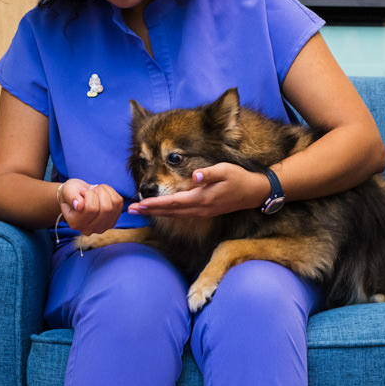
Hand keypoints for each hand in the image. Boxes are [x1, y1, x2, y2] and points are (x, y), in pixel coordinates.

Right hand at [58, 178, 123, 235]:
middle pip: (106, 209)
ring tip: (96, 190)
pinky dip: (112, 193)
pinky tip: (102, 193)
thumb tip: (79, 206)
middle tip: (91, 189)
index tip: (83, 191)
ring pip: (114, 205)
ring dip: (106, 192)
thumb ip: (71, 197)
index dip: (89, 195)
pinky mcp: (112, 221)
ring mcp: (103, 227)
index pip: (91, 209)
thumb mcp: (68, 191)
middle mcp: (89, 229)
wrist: (79, 196)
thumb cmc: (72, 193)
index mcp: (76, 223)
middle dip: (100, 193)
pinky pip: (119, 203)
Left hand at [127, 164, 269, 218]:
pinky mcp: (204, 211)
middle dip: (150, 211)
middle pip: (170, 211)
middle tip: (131, 210)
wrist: (253, 193)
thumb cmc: (239, 178)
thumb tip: (195, 175)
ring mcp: (202, 212)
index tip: (140, 204)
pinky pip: (181, 214)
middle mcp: (200, 208)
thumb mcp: (225, 170)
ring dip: (156, 213)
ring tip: (140, 211)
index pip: (173, 202)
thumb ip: (209, 173)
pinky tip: (159, 211)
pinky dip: (167, 213)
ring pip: (174, 215)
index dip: (156, 204)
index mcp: (202, 197)